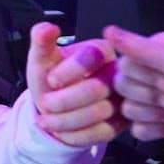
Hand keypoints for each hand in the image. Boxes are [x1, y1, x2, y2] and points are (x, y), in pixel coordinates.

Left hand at [26, 23, 124, 146]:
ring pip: (99, 113)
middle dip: (64, 100)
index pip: (93, 57)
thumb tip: (46, 28)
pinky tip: (59, 131)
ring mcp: (122, 99)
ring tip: (47, 120)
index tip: (51, 80)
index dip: (70, 71)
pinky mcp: (121, 123)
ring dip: (65, 120)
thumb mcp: (41, 59)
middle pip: (98, 89)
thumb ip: (41, 42)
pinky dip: (74, 135)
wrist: (54, 107)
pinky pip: (101, 133)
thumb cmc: (51, 78)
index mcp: (101, 50)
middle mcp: (118, 74)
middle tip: (45, 103)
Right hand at [102, 26, 163, 161]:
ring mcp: (155, 100)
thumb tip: (107, 30)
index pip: (126, 63)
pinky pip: (136, 129)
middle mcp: (155, 72)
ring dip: (161, 116)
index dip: (147, 78)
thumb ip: (143, 50)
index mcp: (160, 51)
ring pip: (129, 109)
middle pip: (124, 87)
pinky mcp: (157, 124)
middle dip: (155, 99)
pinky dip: (158, 131)